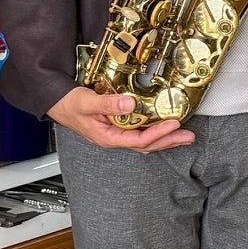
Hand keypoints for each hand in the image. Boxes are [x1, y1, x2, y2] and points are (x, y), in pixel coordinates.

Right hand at [48, 85, 194, 153]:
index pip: (139, 140)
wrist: (58, 103)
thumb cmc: (69, 105)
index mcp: (109, 137)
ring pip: (146, 142)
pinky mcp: (118, 128)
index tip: (173, 124)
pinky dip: (156, 132)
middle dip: (169, 141)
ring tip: (184, 136)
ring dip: (166, 139)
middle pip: (148, 145)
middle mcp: (116, 139)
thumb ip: (108, 104)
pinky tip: (165, 129)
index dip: (158, 133)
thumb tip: (130, 104)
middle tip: (189, 136)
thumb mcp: (87, 102)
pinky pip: (141, 134)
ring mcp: (118, 135)